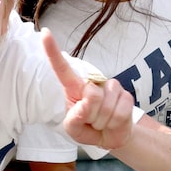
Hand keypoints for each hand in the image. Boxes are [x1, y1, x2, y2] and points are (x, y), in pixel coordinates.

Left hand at [42, 28, 134, 148]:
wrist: (110, 137)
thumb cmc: (86, 128)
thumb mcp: (74, 129)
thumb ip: (74, 119)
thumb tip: (85, 105)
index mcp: (72, 88)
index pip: (61, 68)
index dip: (52, 51)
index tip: (44, 33)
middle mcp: (90, 83)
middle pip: (92, 96)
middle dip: (92, 115)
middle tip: (91, 121)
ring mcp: (109, 87)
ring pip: (107, 104)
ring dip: (104, 120)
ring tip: (101, 121)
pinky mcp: (125, 95)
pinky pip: (122, 110)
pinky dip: (117, 121)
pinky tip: (113, 121)